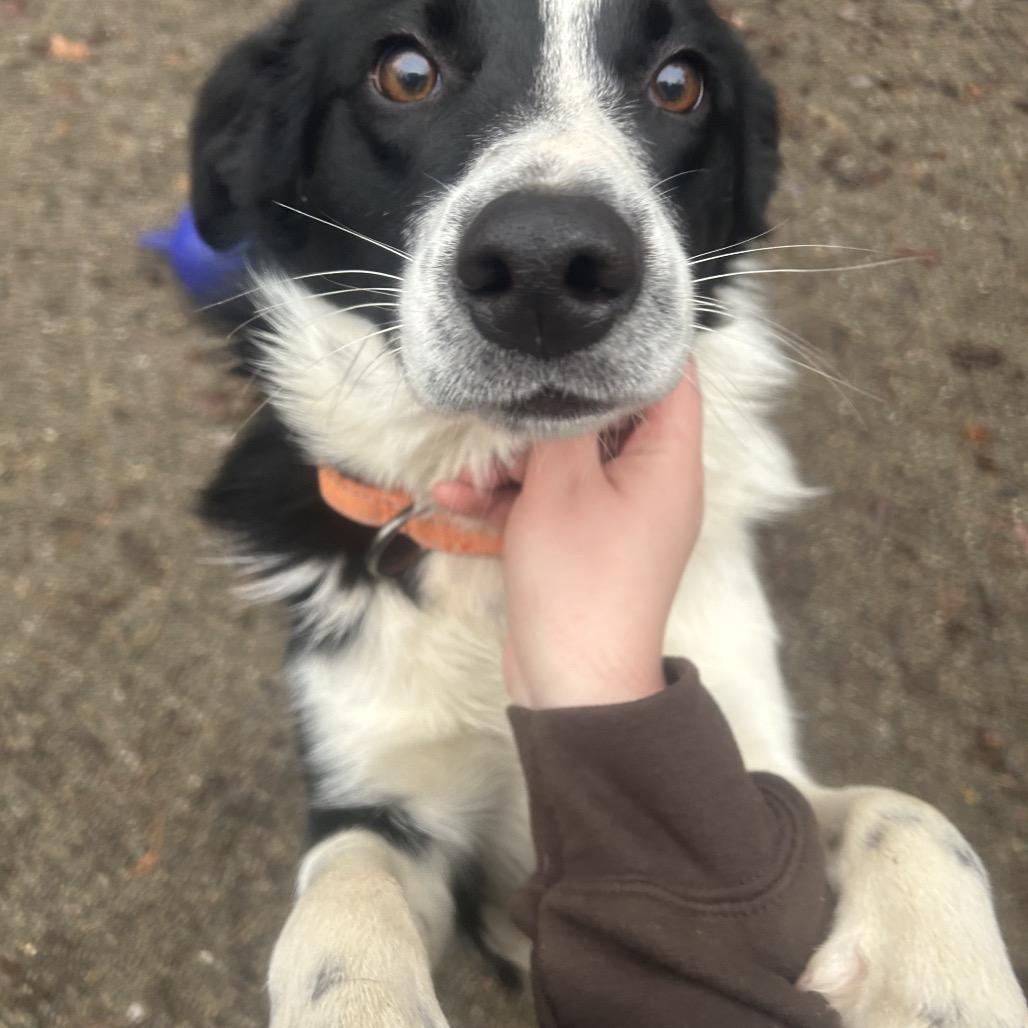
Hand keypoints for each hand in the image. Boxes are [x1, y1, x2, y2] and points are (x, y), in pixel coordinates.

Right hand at [435, 365, 703, 709]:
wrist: (574, 684)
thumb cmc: (578, 578)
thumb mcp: (563, 485)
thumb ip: (565, 421)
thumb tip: (566, 374)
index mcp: (669, 462)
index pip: (670, 380)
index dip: (633, 346)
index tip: (584, 322)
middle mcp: (653, 484)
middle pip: (612, 418)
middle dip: (553, 409)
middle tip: (508, 394)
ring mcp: (619, 516)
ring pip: (574, 460)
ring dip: (519, 459)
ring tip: (471, 466)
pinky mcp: (587, 543)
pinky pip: (555, 502)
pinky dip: (513, 499)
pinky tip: (457, 499)